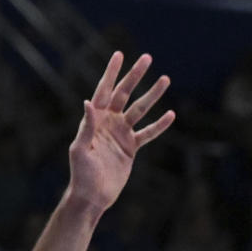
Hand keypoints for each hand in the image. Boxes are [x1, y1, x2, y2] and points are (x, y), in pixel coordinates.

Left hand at [67, 51, 173, 215]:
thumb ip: (87, 126)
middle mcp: (108, 123)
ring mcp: (121, 134)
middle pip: (124, 94)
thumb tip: (88, 102)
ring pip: (139, 110)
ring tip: (165, 79)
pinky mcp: (131, 147)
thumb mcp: (80, 149)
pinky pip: (148, 133)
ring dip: (152, 95)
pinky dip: (159, 125)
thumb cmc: (81, 174)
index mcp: (94, 120)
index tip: (118, 55)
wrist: (92, 196)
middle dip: (135, 76)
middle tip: (147, 58)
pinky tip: (171, 114)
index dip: (111, 73)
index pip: (103, 91)